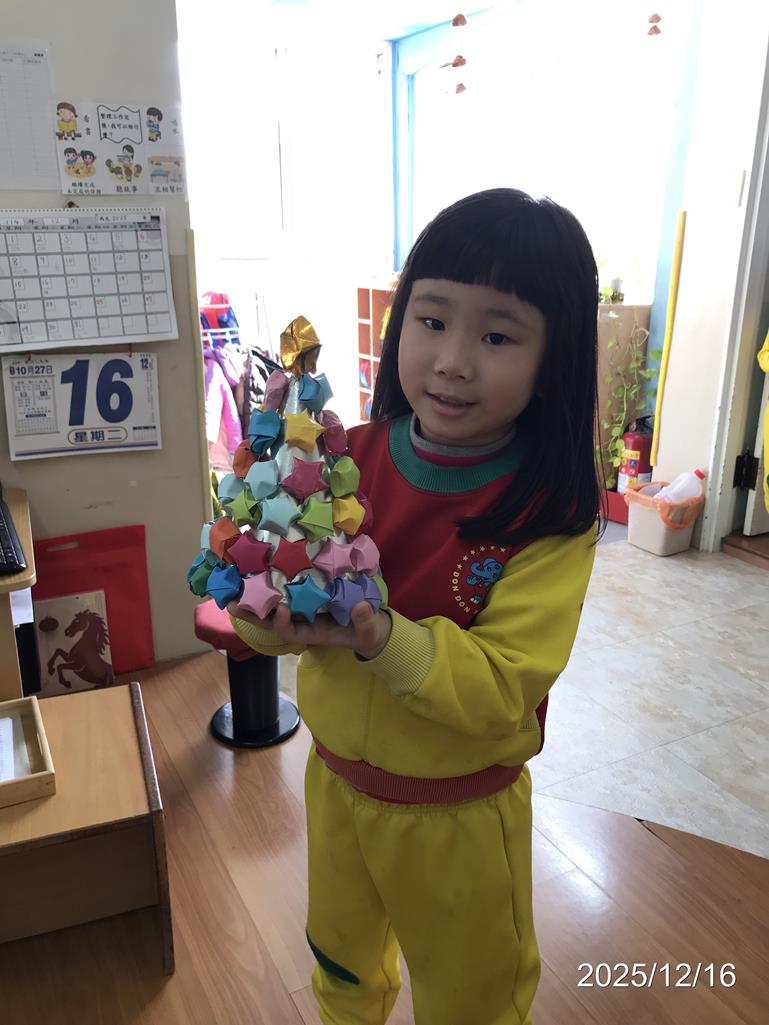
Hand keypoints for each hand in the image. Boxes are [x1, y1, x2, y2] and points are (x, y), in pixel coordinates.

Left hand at [227, 600, 391, 659]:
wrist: (368, 628)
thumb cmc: (366, 631)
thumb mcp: (368, 629)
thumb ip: (364, 621)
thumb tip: (360, 607)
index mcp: (313, 632)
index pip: (291, 631)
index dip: (282, 622)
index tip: (280, 609)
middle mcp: (301, 622)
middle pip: (270, 621)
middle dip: (251, 613)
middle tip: (230, 603)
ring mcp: (301, 610)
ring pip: (271, 607)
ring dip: (251, 598)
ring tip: (230, 588)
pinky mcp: (305, 596)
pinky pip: (282, 592)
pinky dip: (268, 584)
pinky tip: (254, 571)